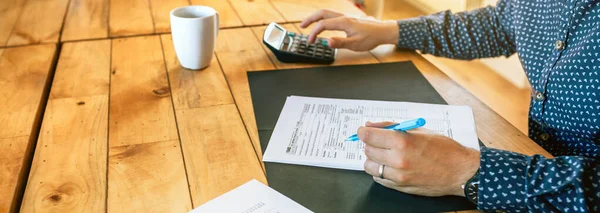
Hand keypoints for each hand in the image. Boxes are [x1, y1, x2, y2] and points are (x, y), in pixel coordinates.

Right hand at [300, 9, 398, 50]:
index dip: (314, 33)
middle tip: (302, 26)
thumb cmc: (371, 38)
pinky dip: (324, 18)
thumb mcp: (355, 44)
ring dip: (316, 17)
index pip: (323, 25)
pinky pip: (333, 15)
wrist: (383, 31)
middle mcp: (343, 17)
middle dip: (310, 19)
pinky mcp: (349, 19)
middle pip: (322, 13)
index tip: (311, 41)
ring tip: (309, 24)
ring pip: (327, 13)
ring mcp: (346, 17)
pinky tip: (324, 24)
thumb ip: (340, 43)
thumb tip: (327, 42)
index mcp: (343, 22)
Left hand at [358, 121, 479, 196]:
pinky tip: (390, 166)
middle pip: (368, 150)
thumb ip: (391, 127)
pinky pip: (379, 179)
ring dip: (373, 159)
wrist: (461, 172)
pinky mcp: (400, 187)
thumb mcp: (419, 130)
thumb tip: (371, 126)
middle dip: (370, 144)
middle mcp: (398, 159)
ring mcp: (398, 176)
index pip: (369, 136)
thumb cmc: (444, 149)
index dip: (363, 132)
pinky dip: (380, 172)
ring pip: (370, 166)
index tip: (362, 131)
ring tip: (384, 155)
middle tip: (378, 141)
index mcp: (402, 141)